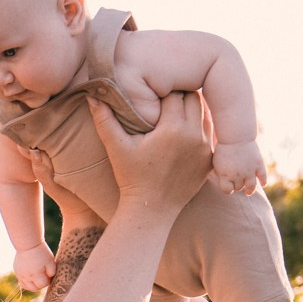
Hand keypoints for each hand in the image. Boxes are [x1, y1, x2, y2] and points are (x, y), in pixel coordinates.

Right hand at [13, 243, 54, 291]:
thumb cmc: (41, 252)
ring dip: (33, 284)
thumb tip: (49, 280)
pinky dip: (27, 281)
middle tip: (43, 276)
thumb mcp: (51, 262)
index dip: (48, 280)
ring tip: (37, 276)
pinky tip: (31, 275)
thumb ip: (52, 273)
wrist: (28, 243)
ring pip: (27, 287)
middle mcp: (27, 277)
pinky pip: (22, 282)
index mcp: (36, 275)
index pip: (43, 285)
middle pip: (35, 289)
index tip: (48, 273)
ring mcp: (20, 275)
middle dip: (40, 284)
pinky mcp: (17, 272)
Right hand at [95, 91, 212, 218]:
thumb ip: (104, 119)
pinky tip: (184, 132)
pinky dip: (199, 127)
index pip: (174, 92)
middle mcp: (195, 136)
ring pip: (205, 112)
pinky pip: (210, 132)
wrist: (152, 210)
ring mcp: (206, 148)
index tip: (152, 97)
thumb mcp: (116, 148)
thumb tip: (92, 94)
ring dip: (191, 110)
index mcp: (173, 129)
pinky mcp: (211, 159)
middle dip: (180, 96)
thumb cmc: (131, 178)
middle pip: (194, 97)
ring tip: (174, 115)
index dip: (163, 91)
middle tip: (164, 102)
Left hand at [211, 137, 265, 195]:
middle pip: (238, 188)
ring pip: (251, 187)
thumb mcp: (216, 162)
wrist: (236, 135)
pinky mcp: (258, 164)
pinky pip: (263, 177)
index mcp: (225, 175)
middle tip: (238, 185)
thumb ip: (220, 173)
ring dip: (249, 190)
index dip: (227, 189)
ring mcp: (249, 171)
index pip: (227, 190)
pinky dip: (263, 181)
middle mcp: (238, 175)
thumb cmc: (224, 148)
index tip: (227, 186)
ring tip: (248, 192)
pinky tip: (262, 184)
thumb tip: (223, 182)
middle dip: (237, 186)